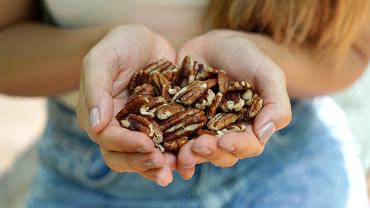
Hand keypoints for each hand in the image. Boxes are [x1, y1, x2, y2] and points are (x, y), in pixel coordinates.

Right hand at [76, 25, 176, 185]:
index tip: (147, 144)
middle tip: (162, 164)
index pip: (107, 138)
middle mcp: (117, 127)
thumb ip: (96, 87)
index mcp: (98, 115)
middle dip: (141, 163)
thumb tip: (95, 125)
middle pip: (122, 157)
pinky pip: (165, 148)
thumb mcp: (104, 57)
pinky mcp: (160, 128)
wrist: (149, 42)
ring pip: (143, 158)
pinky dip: (174, 157)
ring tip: (175, 170)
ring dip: (157, 168)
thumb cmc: (122, 44)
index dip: (125, 144)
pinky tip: (187, 162)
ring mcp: (139, 130)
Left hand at [175, 30, 291, 178]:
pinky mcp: (181, 122)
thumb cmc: (247, 56)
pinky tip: (163, 152)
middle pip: (222, 154)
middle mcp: (227, 133)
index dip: (238, 147)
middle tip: (199, 145)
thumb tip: (264, 133)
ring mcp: (202, 129)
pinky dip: (171, 149)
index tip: (225, 141)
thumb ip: (275, 103)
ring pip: (198, 151)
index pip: (249, 146)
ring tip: (181, 154)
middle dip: (211, 153)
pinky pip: (175, 139)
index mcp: (251, 126)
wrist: (215, 43)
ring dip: (190, 156)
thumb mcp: (267, 73)